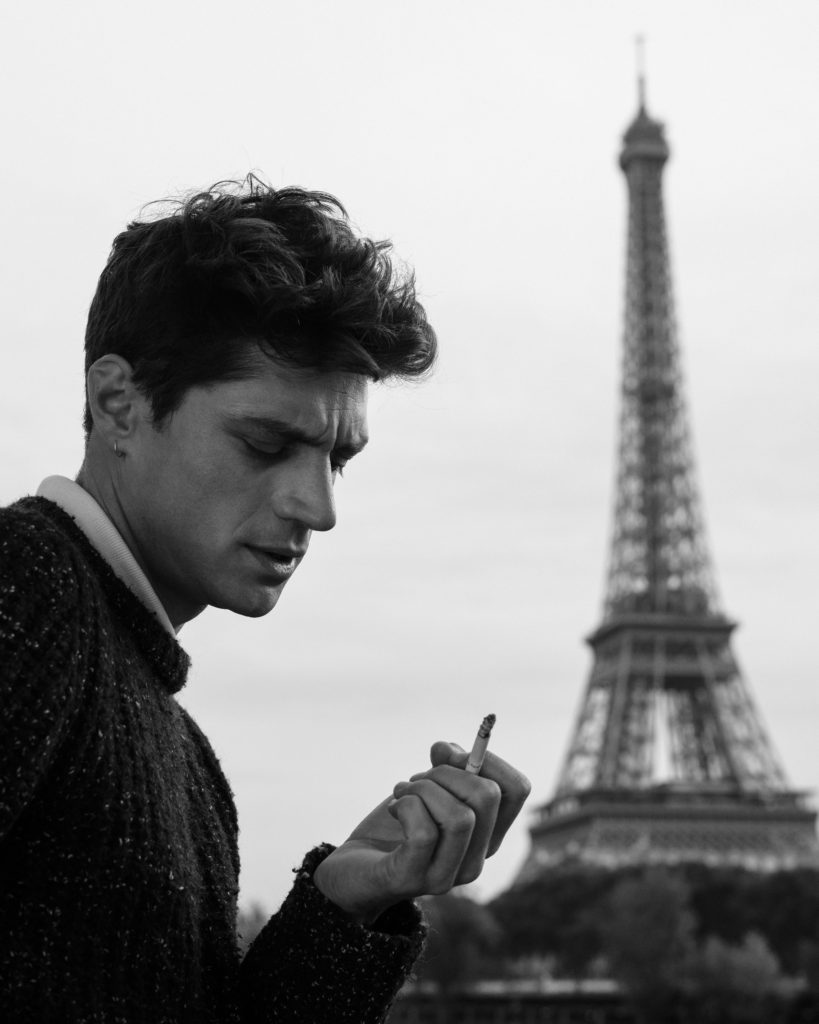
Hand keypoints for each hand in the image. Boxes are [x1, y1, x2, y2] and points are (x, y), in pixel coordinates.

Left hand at [312, 740, 530, 924]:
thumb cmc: (395, 827)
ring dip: (424, 789)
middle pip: (488, 796)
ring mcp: (447, 876)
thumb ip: (443, 767)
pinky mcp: (413, 880)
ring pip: (460, 817)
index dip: (489, 758)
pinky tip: (393, 808)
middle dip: (448, 771)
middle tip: (420, 779)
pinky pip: (424, 832)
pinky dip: (406, 806)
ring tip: (403, 793)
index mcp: (487, 835)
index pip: (518, 788)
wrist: (353, 872)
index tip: (453, 753)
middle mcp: (475, 860)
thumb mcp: (425, 790)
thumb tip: (447, 748)